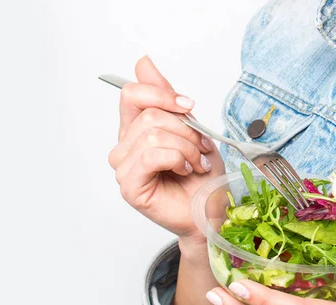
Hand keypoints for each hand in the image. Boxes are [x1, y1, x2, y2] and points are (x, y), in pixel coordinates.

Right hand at [109, 56, 224, 245]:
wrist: (211, 211)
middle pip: (149, 115)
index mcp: (134, 130)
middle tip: (200, 147)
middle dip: (185, 129)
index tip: (189, 106)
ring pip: (152, 135)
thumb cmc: (202, 176)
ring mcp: (124, 168)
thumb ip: (165, 96)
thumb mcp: (190, 127)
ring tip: (195, 162)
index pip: (131, 94)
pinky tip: (184, 170)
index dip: (162, 94)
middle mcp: (124, 147)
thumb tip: (143, 62)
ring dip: (185, 147)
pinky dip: (176, 159)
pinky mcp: (130, 186)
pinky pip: (150, 156)